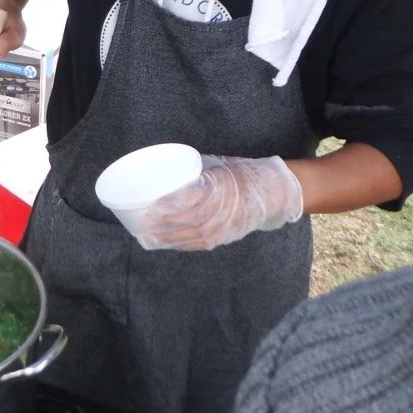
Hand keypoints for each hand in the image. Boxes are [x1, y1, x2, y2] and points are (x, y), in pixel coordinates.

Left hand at [139, 155, 303, 250]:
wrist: (269, 193)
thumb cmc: (238, 175)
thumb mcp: (217, 166)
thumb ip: (193, 171)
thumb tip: (163, 171)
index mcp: (222, 187)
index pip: (195, 198)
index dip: (173, 203)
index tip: (154, 204)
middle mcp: (224, 209)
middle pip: (190, 221)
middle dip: (164, 224)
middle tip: (142, 224)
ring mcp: (225, 226)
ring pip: (193, 236)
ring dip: (168, 239)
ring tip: (147, 238)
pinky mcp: (224, 237)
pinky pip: (200, 244)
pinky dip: (181, 245)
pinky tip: (165, 244)